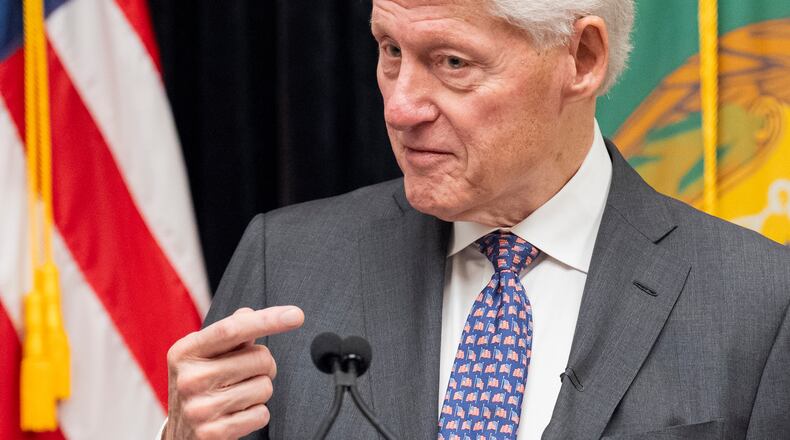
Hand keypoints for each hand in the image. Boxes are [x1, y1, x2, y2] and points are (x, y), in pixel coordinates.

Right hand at [163, 306, 304, 439]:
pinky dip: (257, 414)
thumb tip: (248, 313)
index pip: (232, 329)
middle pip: (259, 358)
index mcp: (186, 351)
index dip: (268, 320)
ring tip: (237, 396)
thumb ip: (229, 333)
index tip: (296, 315)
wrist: (180, 435)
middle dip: (265, 365)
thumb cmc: (200, 387)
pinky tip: (236, 414)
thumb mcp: (204, 356)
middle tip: (247, 374)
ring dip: (260, 391)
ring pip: (264, 387)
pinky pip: (261, 414)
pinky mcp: (213, 433)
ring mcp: (200, 408)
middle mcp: (189, 378)